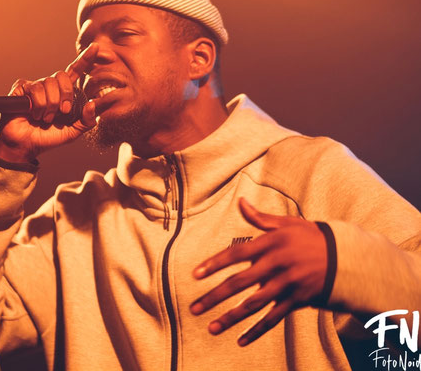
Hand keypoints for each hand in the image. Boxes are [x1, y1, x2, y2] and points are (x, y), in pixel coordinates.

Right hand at [0, 43, 99, 162]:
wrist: (25, 145)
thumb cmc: (47, 138)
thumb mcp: (72, 132)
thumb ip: (87, 121)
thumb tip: (92, 104)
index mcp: (63, 93)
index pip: (75, 71)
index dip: (86, 59)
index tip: (96, 47)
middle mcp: (50, 86)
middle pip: (62, 77)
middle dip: (65, 97)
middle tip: (61, 113)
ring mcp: (35, 86)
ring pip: (48, 85)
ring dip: (49, 106)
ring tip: (44, 117)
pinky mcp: (21, 88)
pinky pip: (34, 90)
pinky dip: (36, 105)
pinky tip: (32, 113)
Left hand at [190, 198, 327, 345]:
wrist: (349, 257)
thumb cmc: (312, 237)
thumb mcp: (288, 224)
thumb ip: (261, 218)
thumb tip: (241, 202)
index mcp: (271, 243)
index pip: (236, 254)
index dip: (215, 264)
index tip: (195, 275)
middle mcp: (277, 264)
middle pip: (240, 283)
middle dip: (214, 296)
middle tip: (193, 308)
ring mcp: (288, 284)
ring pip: (254, 304)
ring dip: (231, 318)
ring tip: (211, 328)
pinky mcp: (299, 300)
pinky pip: (274, 318)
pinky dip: (257, 330)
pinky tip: (241, 340)